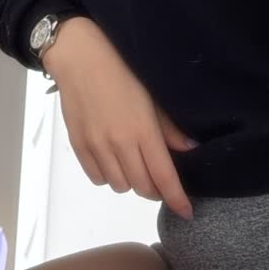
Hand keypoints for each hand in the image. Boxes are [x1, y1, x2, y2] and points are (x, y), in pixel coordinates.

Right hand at [43, 18, 195, 218]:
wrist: (80, 57)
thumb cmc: (122, 70)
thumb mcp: (152, 96)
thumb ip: (169, 128)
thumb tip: (190, 150)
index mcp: (143, 131)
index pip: (164, 177)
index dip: (177, 199)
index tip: (187, 212)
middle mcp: (119, 145)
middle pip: (142, 187)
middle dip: (155, 189)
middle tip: (159, 176)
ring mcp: (96, 147)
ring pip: (119, 185)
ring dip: (131, 180)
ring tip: (133, 162)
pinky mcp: (78, 145)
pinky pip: (97, 177)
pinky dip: (109, 175)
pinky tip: (112, 158)